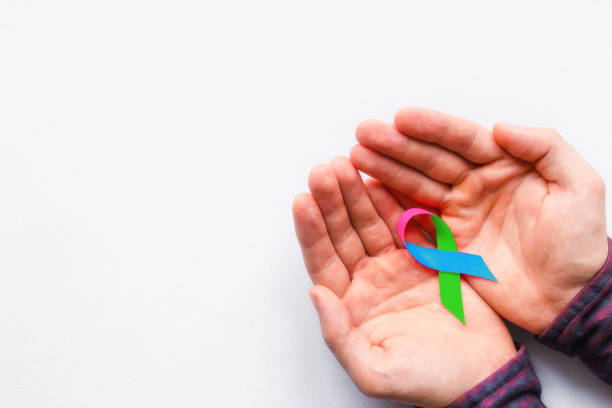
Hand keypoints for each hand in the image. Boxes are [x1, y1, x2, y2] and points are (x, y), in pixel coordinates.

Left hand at [293, 157, 515, 406]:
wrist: (482, 377)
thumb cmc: (428, 382)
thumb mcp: (374, 370)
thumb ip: (338, 336)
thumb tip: (315, 293)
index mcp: (350, 306)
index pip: (323, 261)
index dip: (311, 230)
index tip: (303, 200)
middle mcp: (369, 282)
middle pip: (344, 233)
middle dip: (333, 201)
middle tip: (325, 170)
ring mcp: (397, 267)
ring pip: (372, 222)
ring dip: (359, 194)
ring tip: (348, 163)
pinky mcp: (427, 258)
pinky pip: (407, 223)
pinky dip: (395, 201)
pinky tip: (383, 179)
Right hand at [351, 108, 607, 333]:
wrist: (569, 298)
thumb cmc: (581, 245)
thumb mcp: (580, 188)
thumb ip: (545, 149)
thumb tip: (500, 127)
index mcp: (505, 164)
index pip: (463, 139)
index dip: (432, 128)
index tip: (401, 118)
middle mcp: (476, 183)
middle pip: (430, 159)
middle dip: (396, 145)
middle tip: (364, 134)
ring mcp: (458, 211)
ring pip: (416, 184)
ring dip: (386, 170)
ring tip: (357, 157)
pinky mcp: (446, 240)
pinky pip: (414, 218)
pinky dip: (390, 205)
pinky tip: (368, 191)